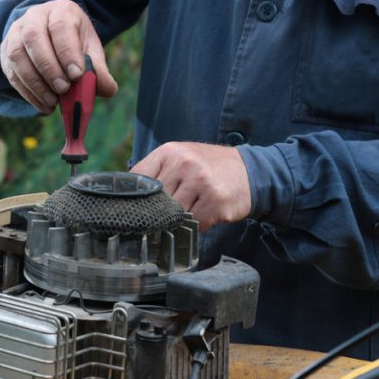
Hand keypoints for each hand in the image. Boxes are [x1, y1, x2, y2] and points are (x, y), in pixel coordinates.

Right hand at [0, 0, 117, 113]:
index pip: (60, 27)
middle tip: (63, 89)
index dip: (67, 51)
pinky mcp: (5, 52)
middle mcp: (34, 17)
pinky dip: (27, 92)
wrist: (50, 35)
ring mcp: (16, 33)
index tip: (76, 75)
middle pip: (34, 38)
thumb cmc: (73, 42)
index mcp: (60, 11)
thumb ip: (98, 69)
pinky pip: (11, 72)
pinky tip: (42, 105)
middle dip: (49, 68)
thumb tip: (108, 89)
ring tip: (52, 102)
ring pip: (18, 56)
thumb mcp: (90, 49)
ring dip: (35, 83)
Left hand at [131, 142, 251, 231]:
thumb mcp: (181, 158)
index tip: (134, 208)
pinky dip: (196, 227)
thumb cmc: (209, 168)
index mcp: (170, 152)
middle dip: (159, 212)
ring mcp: (200, 182)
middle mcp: (184, 163)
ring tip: (191, 212)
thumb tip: (128, 198)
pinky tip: (205, 216)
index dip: (134, 197)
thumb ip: (157, 173)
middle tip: (166, 215)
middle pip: (155, 201)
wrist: (250, 172)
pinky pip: (194, 225)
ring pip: (173, 215)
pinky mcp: (215, 202)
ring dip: (178, 221)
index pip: (138, 179)